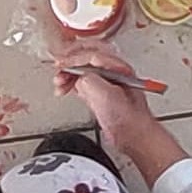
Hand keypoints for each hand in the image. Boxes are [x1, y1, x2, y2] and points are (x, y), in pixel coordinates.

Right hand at [54, 44, 165, 158]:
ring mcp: (106, 83)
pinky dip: (70, 82)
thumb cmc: (128, 120)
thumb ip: (91, 81)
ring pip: (82, 69)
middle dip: (70, 60)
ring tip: (59, 81)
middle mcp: (113, 72)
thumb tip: (79, 77)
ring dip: (68, 72)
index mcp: (118, 68)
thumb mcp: (106, 96)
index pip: (92, 54)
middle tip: (58, 66)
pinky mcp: (100, 95)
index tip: (62, 65)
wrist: (133, 137)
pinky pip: (82, 81)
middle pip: (87, 56)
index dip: (74, 59)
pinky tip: (64, 88)